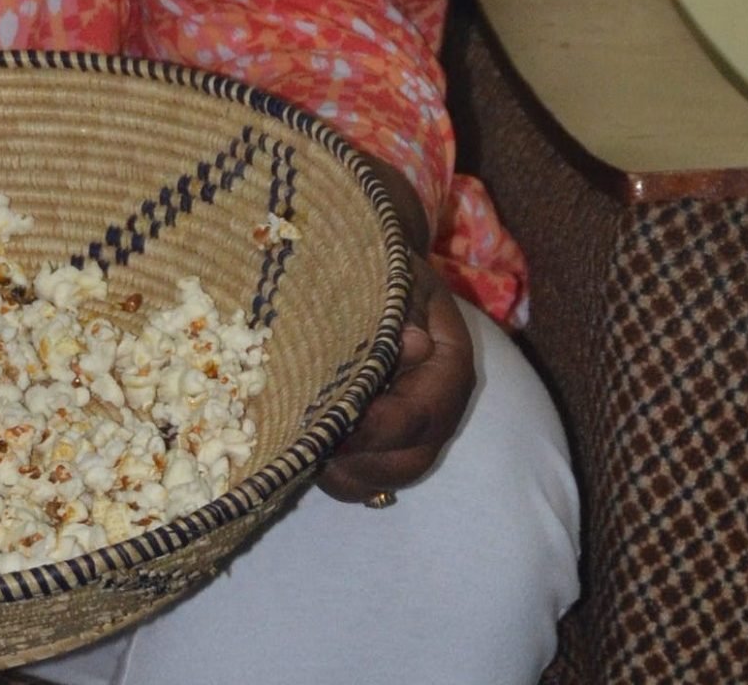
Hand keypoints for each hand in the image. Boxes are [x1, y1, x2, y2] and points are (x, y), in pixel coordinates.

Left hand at [315, 267, 474, 502]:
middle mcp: (439, 410)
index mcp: (449, 368)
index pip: (418, 416)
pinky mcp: (385, 443)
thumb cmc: (381, 268)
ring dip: (341, 471)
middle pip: (407, 462)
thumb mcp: (395, 275)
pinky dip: (334, 473)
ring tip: (299, 445)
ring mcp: (414, 434)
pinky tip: (301, 447)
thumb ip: (402, 310)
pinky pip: (363, 479)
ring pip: (382, 480)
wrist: (377, 268)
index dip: (373, 427)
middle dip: (356, 459)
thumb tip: (413, 346)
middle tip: (304, 440)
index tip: (325, 423)